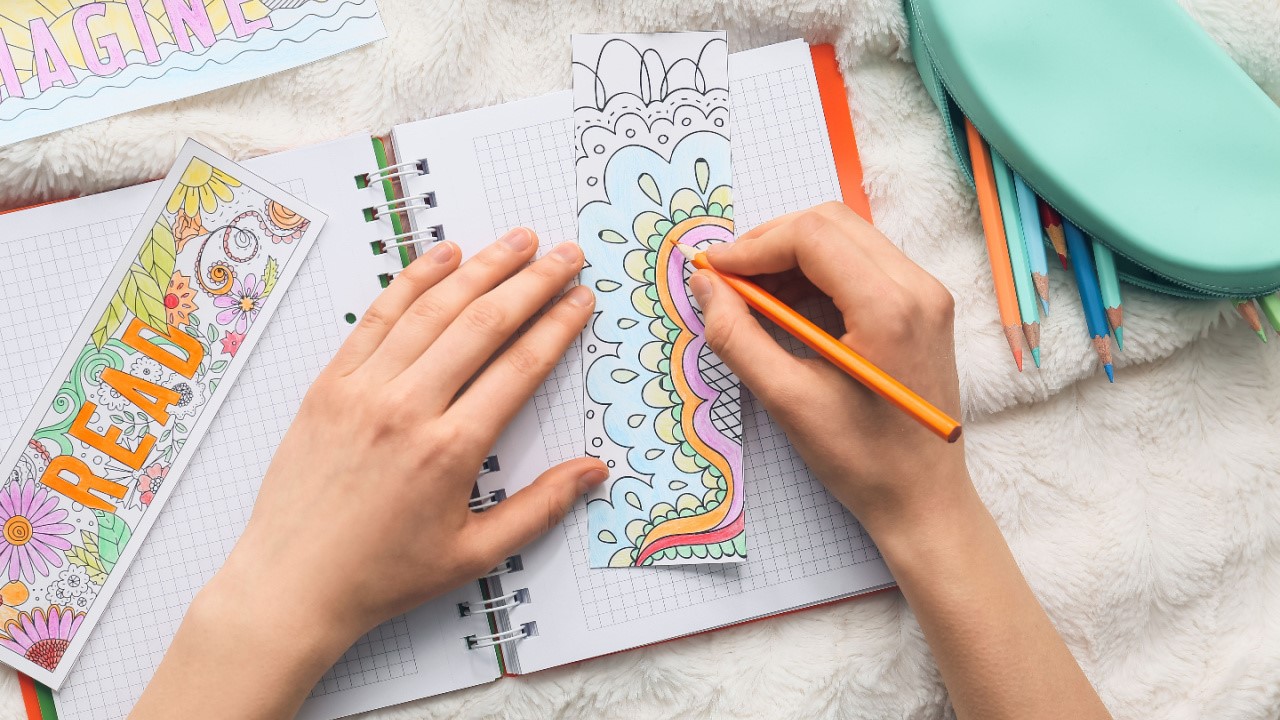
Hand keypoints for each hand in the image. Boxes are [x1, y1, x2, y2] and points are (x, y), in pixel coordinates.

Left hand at [213, 228, 604, 649]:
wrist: (291, 586)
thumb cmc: (383, 575)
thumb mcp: (474, 554)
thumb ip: (540, 509)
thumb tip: (594, 472)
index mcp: (450, 451)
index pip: (520, 367)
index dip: (557, 326)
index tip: (581, 299)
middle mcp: (407, 408)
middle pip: (483, 324)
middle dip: (532, 282)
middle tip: (564, 254)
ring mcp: (363, 390)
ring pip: (433, 310)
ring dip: (481, 268)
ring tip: (517, 241)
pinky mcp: (329, 384)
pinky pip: (377, 319)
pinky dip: (413, 281)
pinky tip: (443, 257)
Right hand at [691, 202, 965, 541]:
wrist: (924, 500)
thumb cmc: (862, 461)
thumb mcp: (788, 401)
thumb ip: (738, 337)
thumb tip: (704, 286)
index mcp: (890, 308)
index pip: (812, 236)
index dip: (753, 247)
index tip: (712, 271)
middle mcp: (919, 288)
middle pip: (831, 223)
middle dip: (770, 243)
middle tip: (726, 279)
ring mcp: (927, 294)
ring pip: (847, 237)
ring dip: (792, 254)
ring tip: (751, 294)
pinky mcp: (925, 307)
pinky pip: (864, 262)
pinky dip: (818, 271)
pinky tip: (788, 304)